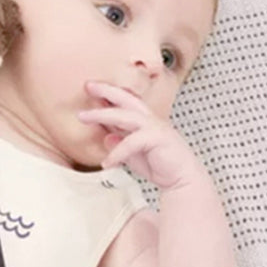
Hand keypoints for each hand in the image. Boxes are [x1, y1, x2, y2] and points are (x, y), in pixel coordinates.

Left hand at [76, 82, 201, 190]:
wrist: (183, 180)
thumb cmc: (162, 167)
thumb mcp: (134, 156)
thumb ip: (121, 146)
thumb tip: (107, 137)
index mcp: (145, 122)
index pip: (125, 105)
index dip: (108, 96)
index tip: (91, 90)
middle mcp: (151, 120)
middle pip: (126, 99)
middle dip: (106, 90)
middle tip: (87, 85)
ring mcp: (155, 127)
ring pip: (125, 116)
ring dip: (102, 114)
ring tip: (83, 117)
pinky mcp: (158, 138)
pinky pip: (132, 141)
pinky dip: (117, 152)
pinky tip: (106, 163)